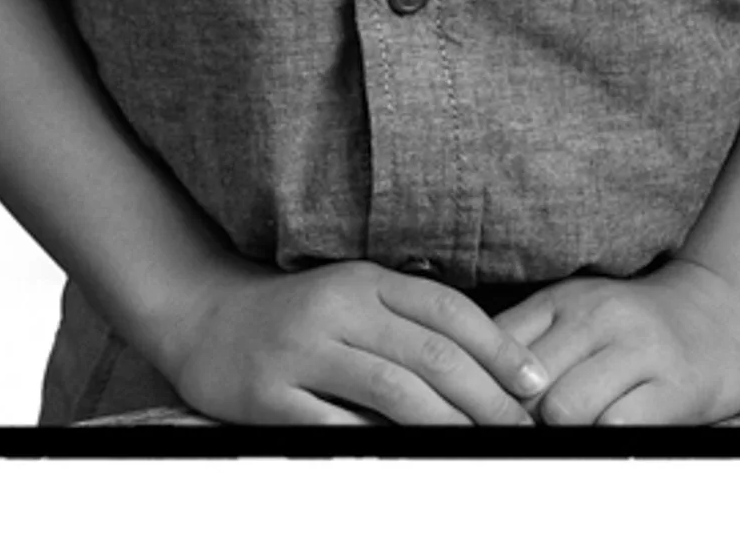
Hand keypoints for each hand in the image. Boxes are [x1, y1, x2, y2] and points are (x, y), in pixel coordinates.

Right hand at [164, 260, 553, 425]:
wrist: (205, 316)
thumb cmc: (296, 314)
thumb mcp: (353, 296)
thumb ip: (408, 320)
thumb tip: (487, 368)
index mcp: (366, 280)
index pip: (448, 310)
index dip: (498, 346)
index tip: (534, 384)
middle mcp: (338, 307)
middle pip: (429, 353)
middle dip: (486, 396)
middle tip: (522, 429)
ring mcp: (303, 349)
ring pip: (391, 388)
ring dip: (447, 423)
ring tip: (483, 447)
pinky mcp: (270, 393)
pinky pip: (334, 424)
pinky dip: (376, 442)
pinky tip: (410, 460)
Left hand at [494, 261, 739, 425]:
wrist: (719, 312)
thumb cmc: (634, 325)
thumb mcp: (577, 313)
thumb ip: (529, 340)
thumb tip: (473, 385)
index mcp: (564, 298)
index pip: (499, 346)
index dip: (485, 389)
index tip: (485, 413)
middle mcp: (598, 316)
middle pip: (528, 385)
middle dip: (522, 420)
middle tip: (529, 436)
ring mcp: (637, 348)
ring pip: (565, 408)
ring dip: (560, 435)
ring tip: (570, 437)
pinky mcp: (672, 385)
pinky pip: (617, 426)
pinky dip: (602, 440)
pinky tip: (607, 435)